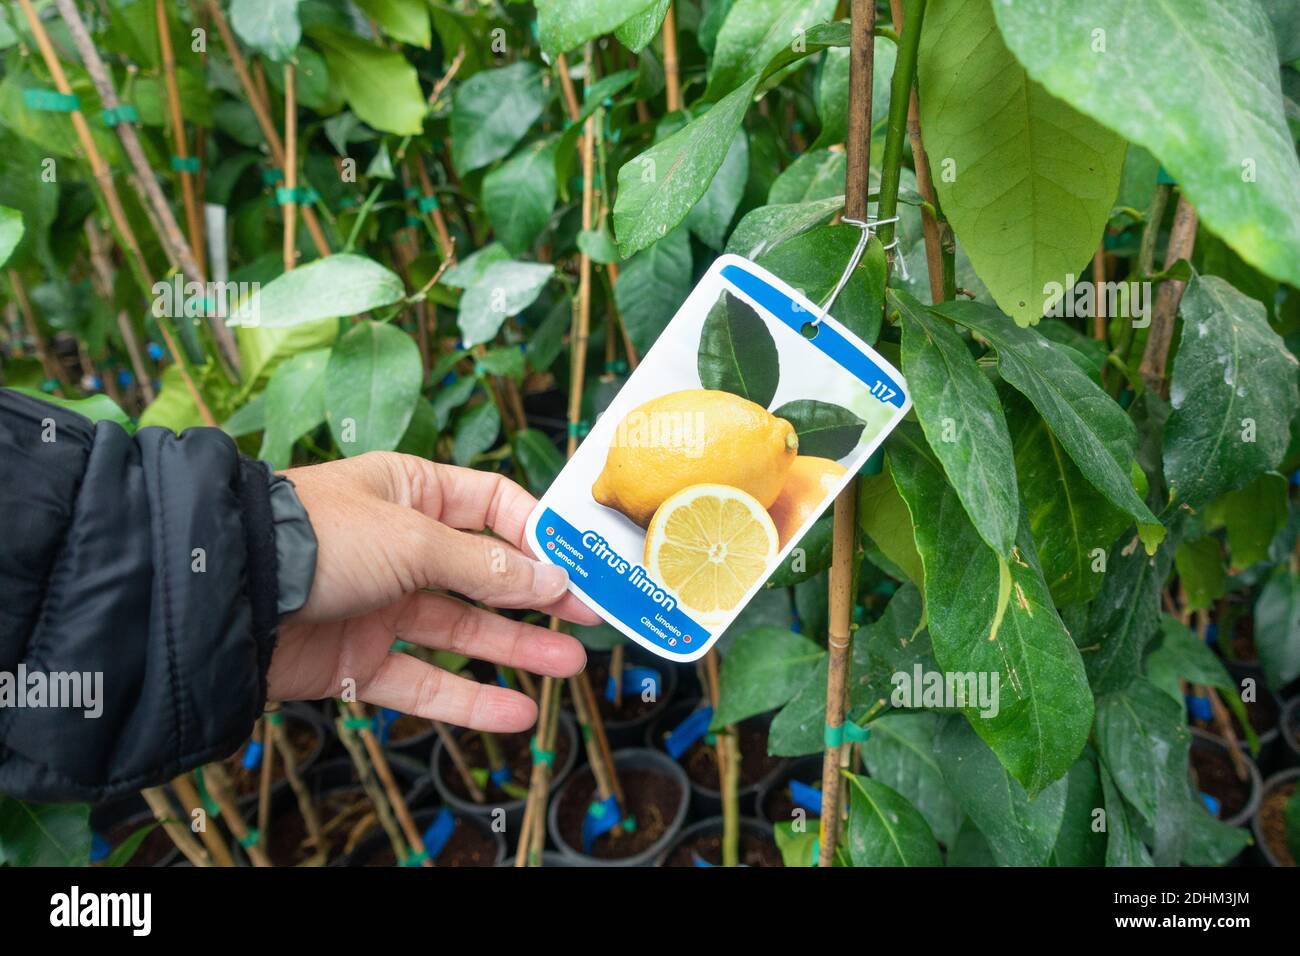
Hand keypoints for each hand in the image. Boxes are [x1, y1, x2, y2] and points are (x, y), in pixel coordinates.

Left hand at [268, 452, 596, 732]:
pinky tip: (515, 711)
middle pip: (484, 574)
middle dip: (538, 596)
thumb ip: (485, 567)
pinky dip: (468, 699)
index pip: (491, 505)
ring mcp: (380, 604)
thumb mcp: (413, 539)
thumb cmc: (314, 537)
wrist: (226, 595)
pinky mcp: (360, 660)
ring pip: (461, 629)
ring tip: (570, 664)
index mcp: (410, 492)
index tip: (577, 561)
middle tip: (589, 615)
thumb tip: (551, 579)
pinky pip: (424, 681)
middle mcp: (400, 546)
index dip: (536, 533)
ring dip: (516, 648)